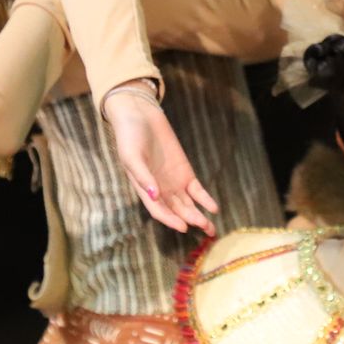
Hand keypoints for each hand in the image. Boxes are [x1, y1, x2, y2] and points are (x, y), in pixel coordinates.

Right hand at [103, 83, 219, 234]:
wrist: (140, 116)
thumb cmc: (130, 137)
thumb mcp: (132, 156)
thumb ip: (142, 176)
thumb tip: (154, 195)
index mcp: (144, 190)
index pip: (159, 211)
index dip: (171, 220)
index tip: (184, 227)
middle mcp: (160, 190)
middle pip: (177, 211)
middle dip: (191, 220)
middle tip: (205, 227)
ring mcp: (174, 182)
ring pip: (189, 205)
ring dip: (199, 216)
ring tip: (211, 227)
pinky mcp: (185, 172)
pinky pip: (197, 191)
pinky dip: (205, 200)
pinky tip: (213, 208)